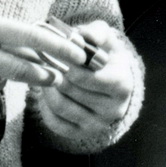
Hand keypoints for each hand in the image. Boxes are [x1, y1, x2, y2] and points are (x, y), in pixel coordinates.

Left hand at [34, 19, 140, 151]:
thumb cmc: (106, 57)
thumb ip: (95, 32)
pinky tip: (46, 92)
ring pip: (60, 106)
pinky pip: (55, 122)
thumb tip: (79, 36)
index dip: (67, 63)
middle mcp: (114, 109)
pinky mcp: (82, 134)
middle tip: (43, 59)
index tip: (55, 51)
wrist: (113, 83)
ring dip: (47, 87)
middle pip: (70, 90)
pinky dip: (45, 106)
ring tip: (44, 73)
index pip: (86, 77)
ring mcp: (98, 125)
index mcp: (122, 84)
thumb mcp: (106, 39)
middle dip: (54, 72)